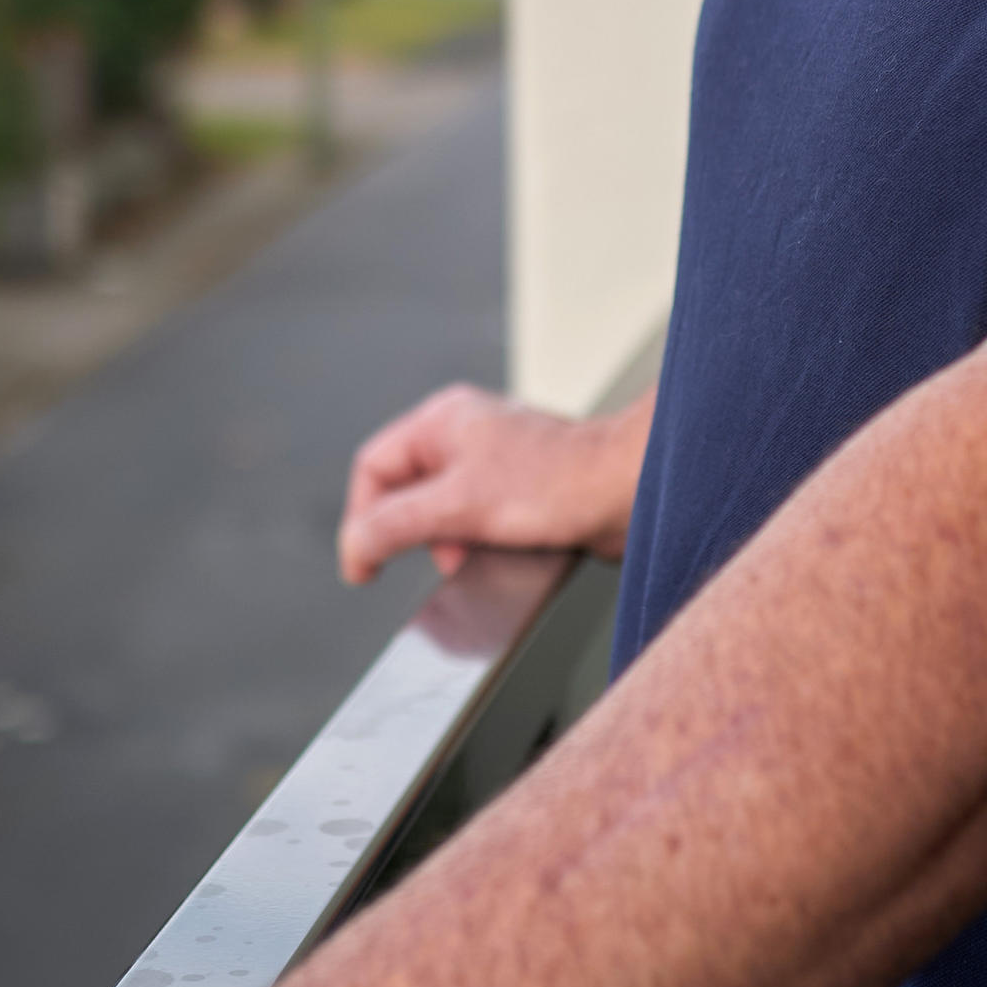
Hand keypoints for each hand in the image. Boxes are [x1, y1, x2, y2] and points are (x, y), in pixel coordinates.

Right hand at [335, 384, 643, 583]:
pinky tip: (500, 556)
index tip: (364, 566)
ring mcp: (496, 461)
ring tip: (472, 558)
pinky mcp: (523, 489)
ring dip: (449, 543)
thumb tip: (355, 546)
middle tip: (437, 558)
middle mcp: (466, 434)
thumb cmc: (557, 484)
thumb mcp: (458, 507)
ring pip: (444, 510)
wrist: (631, 489)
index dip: (362, 519)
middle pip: (406, 491)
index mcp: (442, 421)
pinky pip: (480, 520)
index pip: (373, 468)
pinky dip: (479, 543)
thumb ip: (396, 525)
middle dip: (413, 533)